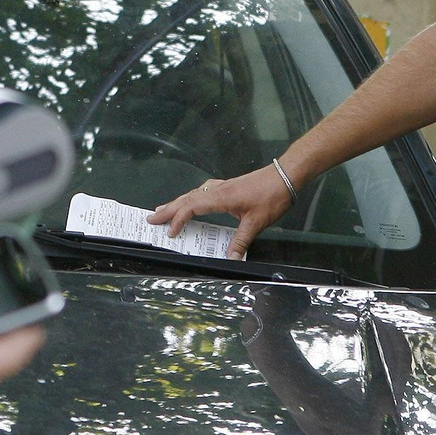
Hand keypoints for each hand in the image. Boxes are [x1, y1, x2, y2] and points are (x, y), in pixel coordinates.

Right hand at [147, 163, 293, 259]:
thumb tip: (230, 258)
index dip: (178, 220)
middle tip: (151, 217)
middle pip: (187, 199)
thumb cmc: (272, 195)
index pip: (192, 207)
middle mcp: (218, 189)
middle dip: (168, 209)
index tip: (170, 233)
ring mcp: (223, 187)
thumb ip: (241, 241)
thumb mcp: (256, 222)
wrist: (285, 176)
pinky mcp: (229, 187)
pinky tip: (193, 201)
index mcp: (221, 197)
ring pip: (193, 194)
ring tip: (164, 210)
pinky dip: (192, 199)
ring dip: (178, 203)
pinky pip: (203, 192)